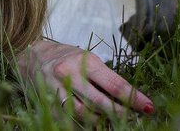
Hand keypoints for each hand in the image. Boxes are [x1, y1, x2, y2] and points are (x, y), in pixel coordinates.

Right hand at [17, 39, 153, 116]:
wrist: (31, 55)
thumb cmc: (65, 57)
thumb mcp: (86, 58)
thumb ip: (104, 76)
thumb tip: (129, 96)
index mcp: (84, 61)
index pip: (115, 84)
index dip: (134, 98)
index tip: (148, 107)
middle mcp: (70, 74)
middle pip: (101, 103)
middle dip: (119, 113)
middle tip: (131, 117)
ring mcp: (57, 90)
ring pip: (84, 115)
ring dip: (99, 120)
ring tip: (105, 118)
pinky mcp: (47, 102)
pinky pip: (68, 120)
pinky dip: (81, 123)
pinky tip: (88, 120)